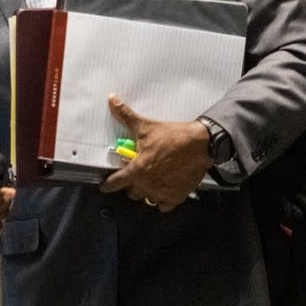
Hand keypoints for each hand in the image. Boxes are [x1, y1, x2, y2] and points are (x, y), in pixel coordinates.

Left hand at [99, 95, 210, 211]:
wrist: (201, 143)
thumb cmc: (171, 136)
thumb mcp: (146, 126)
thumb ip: (126, 116)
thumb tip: (112, 100)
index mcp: (137, 170)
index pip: (115, 183)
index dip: (108, 184)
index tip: (105, 185)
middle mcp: (147, 185)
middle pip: (131, 192)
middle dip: (130, 184)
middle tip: (135, 175)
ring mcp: (162, 193)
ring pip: (147, 199)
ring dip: (146, 192)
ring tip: (149, 182)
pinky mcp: (177, 196)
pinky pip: (164, 206)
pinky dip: (162, 201)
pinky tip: (163, 191)